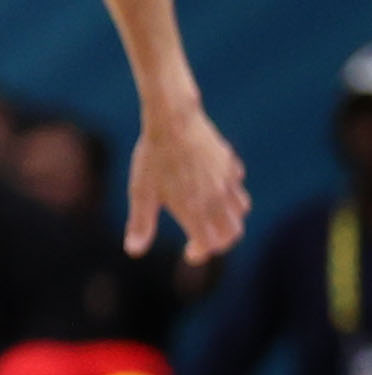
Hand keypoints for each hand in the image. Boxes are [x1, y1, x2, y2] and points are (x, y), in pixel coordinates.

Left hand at [126, 98, 251, 263]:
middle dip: (221, 242)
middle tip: (201, 240)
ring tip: (207, 217)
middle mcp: (217, 198)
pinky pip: (237, 186)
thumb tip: (133, 251)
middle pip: (233, 233)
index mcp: (195, 210)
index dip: (201, 253)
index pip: (211, 245)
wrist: (172, 121)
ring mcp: (227, 180)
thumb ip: (140, 224)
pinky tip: (212, 189)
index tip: (188, 253)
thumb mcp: (141, 193)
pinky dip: (230, 195)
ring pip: (241, 210)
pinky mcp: (229, 163)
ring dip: (228, 219)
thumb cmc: (152, 158)